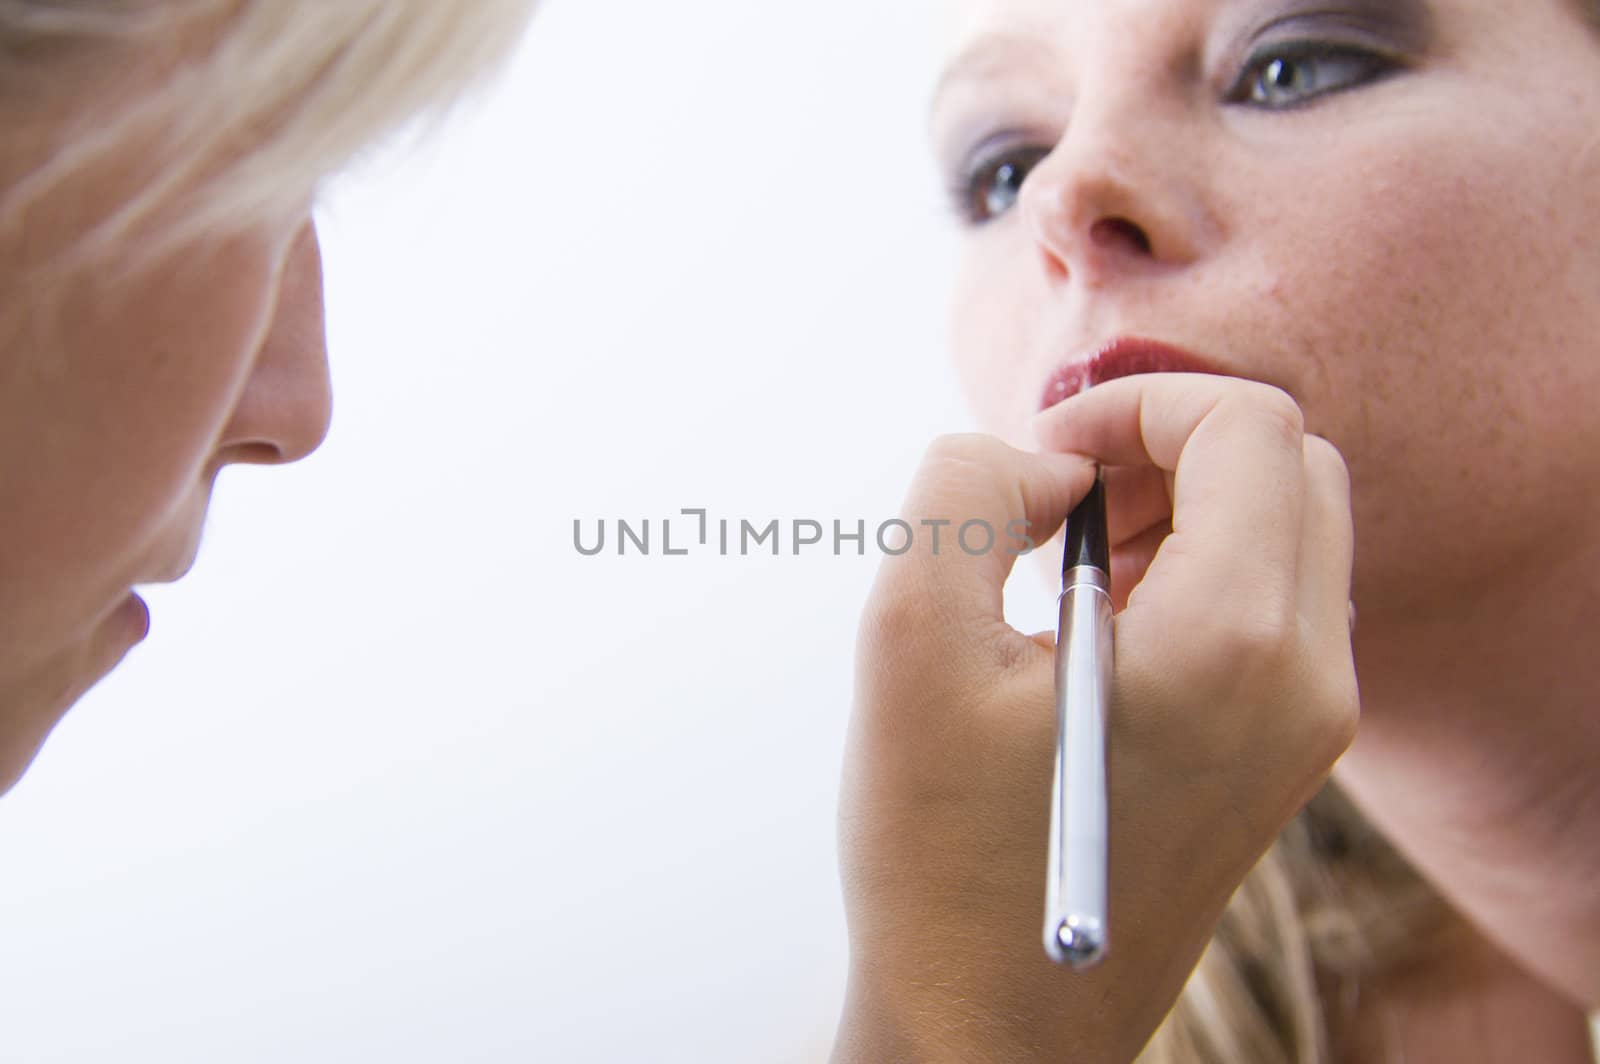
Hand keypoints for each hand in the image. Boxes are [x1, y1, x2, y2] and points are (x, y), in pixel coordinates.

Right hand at [833, 374, 1358, 1062]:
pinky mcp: (1287, 756)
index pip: (1247, 423)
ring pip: (1291, 528)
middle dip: (1169, 445)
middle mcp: (1310, 679)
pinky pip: (1278, 604)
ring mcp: (1311, 726)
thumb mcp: (908, 640)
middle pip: (1290, 463)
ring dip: (1184, 505)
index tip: (1043, 457)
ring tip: (1070, 566)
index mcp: (1237, 641)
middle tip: (1060, 502)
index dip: (1134, 401)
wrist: (994, 1026)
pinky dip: (1198, 570)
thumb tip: (1047, 462)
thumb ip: (968, 492)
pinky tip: (1099, 629)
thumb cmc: (943, 852)